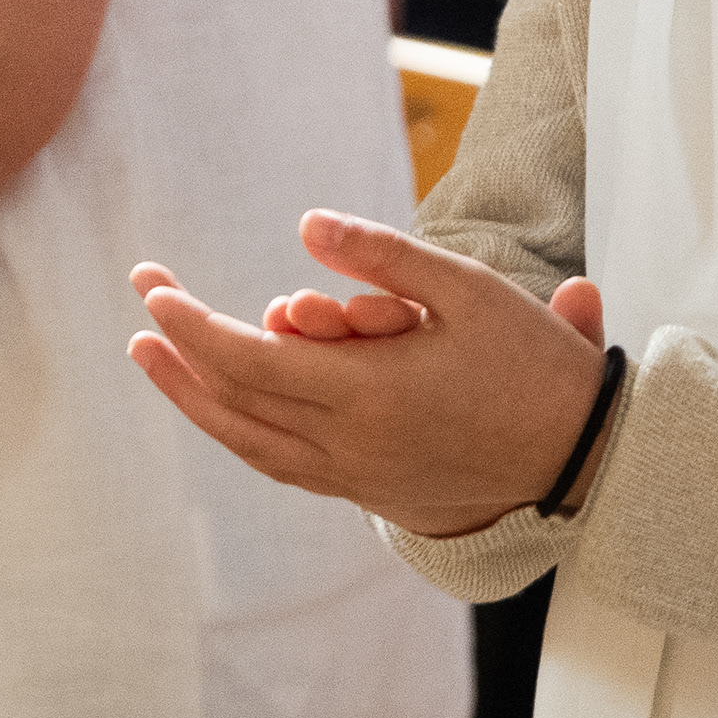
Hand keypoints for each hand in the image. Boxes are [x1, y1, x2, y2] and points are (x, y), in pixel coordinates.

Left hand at [128, 216, 612, 537]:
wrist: (576, 457)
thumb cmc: (529, 362)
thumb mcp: (466, 290)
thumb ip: (383, 257)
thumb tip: (306, 226)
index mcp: (369, 394)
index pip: (251, 361)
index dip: (194, 328)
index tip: (153, 291)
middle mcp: (348, 446)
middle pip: (236, 404)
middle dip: (179, 355)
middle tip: (140, 309)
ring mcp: (354, 477)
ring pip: (250, 444)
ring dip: (195, 401)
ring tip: (154, 362)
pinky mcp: (367, 491)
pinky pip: (280, 464)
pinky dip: (239, 432)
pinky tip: (224, 407)